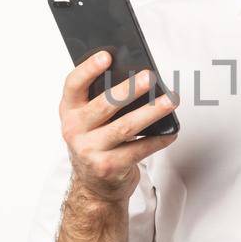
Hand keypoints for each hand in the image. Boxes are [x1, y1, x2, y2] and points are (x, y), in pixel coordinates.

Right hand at [59, 52, 179, 203]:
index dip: (88, 69)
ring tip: (170, 100)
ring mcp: (90, 151)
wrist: (94, 185)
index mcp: (69, 111)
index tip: (107, 56)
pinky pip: (139, 149)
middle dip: (129, 89)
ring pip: (125, 127)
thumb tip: (138, 78)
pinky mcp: (108, 167)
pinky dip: (158, 139)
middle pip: (104, 105)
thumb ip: (102, 99)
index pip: (73, 85)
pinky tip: (171, 131)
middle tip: (150, 77)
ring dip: (151, 112)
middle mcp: (74, 130)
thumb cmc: (96, 142)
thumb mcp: (89, 120)